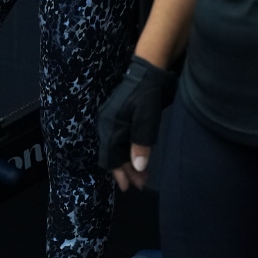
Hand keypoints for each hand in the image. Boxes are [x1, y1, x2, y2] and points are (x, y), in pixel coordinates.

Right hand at [97, 56, 176, 191]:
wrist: (149, 69)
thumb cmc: (148, 93)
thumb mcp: (146, 117)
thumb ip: (141, 141)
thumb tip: (136, 167)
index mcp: (111, 127)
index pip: (111, 157)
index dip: (120, 174)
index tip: (130, 188)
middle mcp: (108, 126)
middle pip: (114, 155)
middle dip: (126, 171)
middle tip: (141, 184)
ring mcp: (113, 121)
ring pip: (119, 149)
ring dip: (129, 163)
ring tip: (143, 175)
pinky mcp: (121, 118)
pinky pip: (122, 140)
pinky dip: (130, 152)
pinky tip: (139, 157)